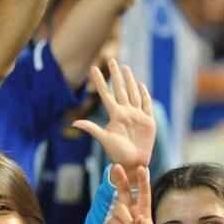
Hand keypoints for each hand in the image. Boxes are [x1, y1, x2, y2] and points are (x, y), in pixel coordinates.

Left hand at [72, 59, 155, 178]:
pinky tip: (141, 85)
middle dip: (116, 75)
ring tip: (125, 68)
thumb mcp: (104, 139)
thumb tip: (74, 122)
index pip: (106, 94)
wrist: (133, 163)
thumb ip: (92, 128)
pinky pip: (146, 104)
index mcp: (115, 115)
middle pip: (120, 89)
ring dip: (129, 81)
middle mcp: (125, 112)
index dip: (99, 81)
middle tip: (111, 60)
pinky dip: (144, 94)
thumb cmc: (117, 154)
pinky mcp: (148, 121)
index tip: (92, 69)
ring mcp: (137, 115)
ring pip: (133, 93)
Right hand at [106, 164, 156, 223]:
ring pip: (120, 209)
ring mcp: (118, 221)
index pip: (142, 195)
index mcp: (141, 215)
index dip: (142, 182)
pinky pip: (114, 222)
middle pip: (124, 193)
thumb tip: (139, 218)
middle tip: (116, 167)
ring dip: (128, 220)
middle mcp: (129, 215)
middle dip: (120, 180)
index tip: (142, 168)